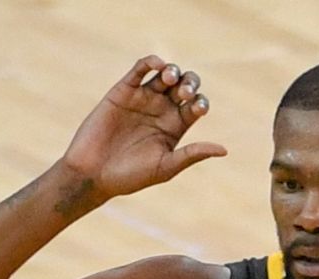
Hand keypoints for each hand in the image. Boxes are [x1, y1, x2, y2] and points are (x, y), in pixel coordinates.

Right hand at [57, 56, 226, 204]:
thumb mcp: (166, 167)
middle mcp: (161, 110)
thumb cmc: (131, 176)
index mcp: (175, 126)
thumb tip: (224, 150)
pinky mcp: (123, 91)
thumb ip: (192, 155)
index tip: (197, 108)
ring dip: (173, 71)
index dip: (201, 102)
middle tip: (184, 93)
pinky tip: (157, 65)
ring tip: (170, 79)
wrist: (93, 173)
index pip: (196, 106)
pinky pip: (139, 70)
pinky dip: (150, 62)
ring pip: (164, 74)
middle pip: (184, 86)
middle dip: (189, 83)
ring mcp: (142, 99)